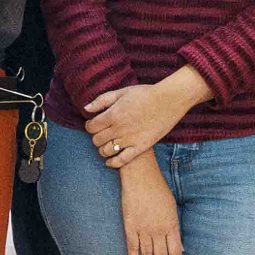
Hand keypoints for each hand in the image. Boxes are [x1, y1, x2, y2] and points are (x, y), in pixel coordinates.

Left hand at [84, 69, 205, 169]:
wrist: (169, 100)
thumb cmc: (145, 94)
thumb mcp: (122, 92)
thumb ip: (102, 100)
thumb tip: (85, 109)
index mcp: (113, 114)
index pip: (91, 127)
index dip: (89, 126)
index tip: (93, 125)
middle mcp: (119, 128)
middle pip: (97, 140)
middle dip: (96, 137)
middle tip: (101, 134)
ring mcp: (129, 139)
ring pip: (106, 151)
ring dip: (102, 149)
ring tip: (106, 145)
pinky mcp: (140, 147)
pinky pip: (122, 160)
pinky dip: (113, 163)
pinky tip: (110, 161)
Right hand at [119, 154, 183, 254]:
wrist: (140, 176)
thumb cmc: (159, 190)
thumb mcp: (172, 208)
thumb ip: (174, 227)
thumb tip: (178, 246)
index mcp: (172, 225)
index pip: (176, 253)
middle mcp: (158, 230)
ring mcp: (143, 229)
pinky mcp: (130, 226)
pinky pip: (132, 247)